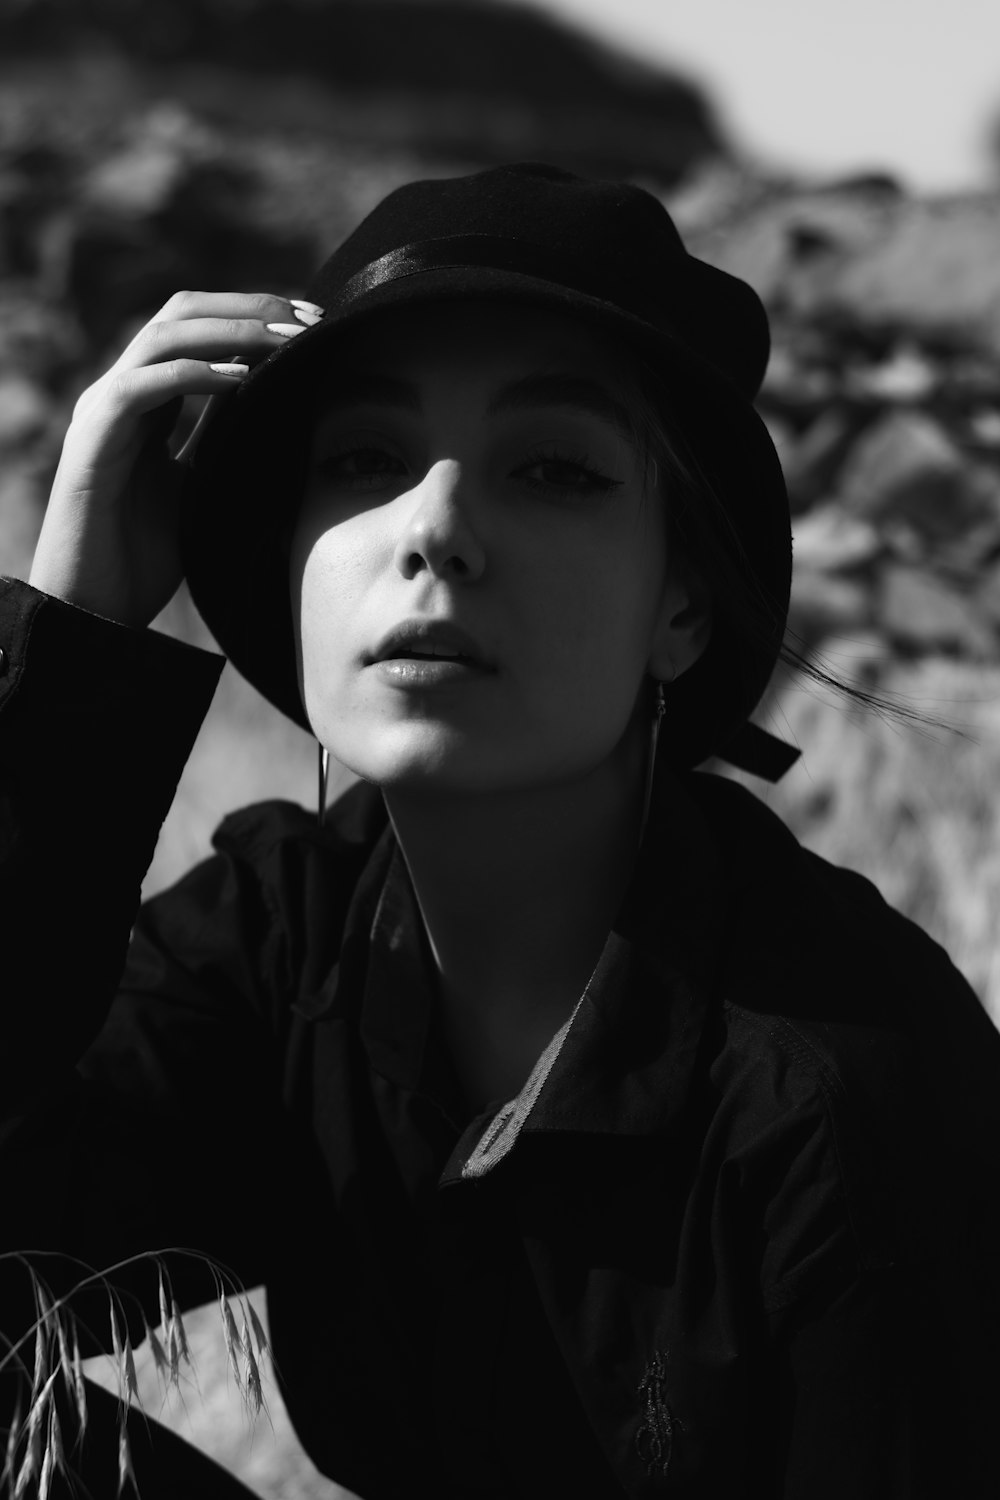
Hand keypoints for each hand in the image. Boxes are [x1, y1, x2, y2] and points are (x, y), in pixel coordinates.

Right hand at [28, 291, 318, 627]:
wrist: (93, 608)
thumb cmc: (141, 557)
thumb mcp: (200, 487)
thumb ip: (223, 442)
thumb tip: (282, 415)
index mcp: (146, 402)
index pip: (197, 329)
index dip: (253, 316)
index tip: (313, 322)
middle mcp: (121, 393)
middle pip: (181, 313)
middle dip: (248, 307)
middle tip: (308, 316)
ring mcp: (103, 411)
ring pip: (163, 336)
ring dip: (230, 330)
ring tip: (286, 338)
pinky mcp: (94, 439)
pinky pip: (143, 387)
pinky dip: (193, 374)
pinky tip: (242, 379)